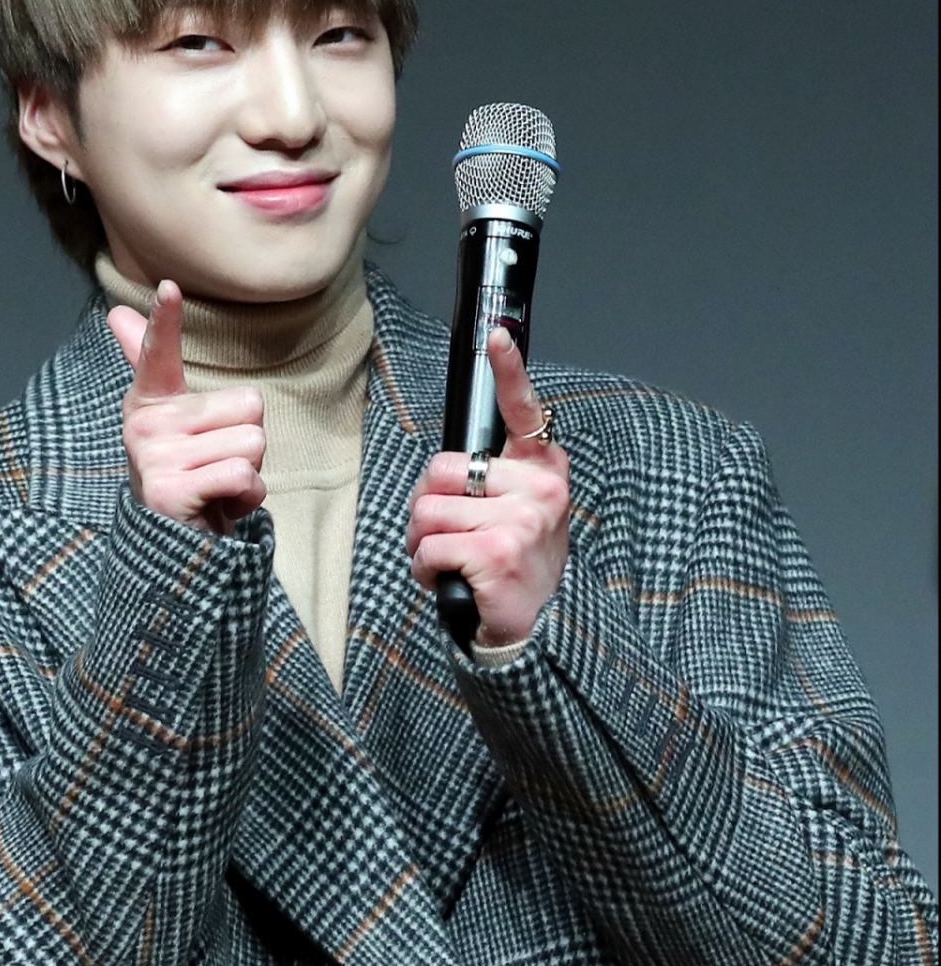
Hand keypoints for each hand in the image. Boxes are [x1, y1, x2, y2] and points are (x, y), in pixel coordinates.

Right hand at [106, 281, 266, 536]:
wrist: (176, 550)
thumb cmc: (188, 475)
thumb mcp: (177, 423)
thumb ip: (150, 365)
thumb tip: (116, 313)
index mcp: (149, 403)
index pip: (157, 353)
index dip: (164, 320)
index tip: (169, 287)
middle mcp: (145, 427)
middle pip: (249, 406)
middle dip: (249, 441)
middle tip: (217, 468)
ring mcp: (154, 460)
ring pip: (252, 441)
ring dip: (250, 471)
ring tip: (218, 488)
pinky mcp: (170, 493)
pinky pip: (243, 475)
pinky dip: (247, 497)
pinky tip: (221, 507)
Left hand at [406, 327, 569, 646]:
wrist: (532, 630)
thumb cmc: (513, 566)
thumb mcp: (517, 514)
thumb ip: (493, 480)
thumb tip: (448, 465)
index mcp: (543, 472)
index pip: (524, 411)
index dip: (509, 371)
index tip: (498, 335)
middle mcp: (539, 491)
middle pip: (440, 470)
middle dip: (428, 507)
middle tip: (450, 535)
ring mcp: (521, 521)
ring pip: (427, 511)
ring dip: (424, 543)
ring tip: (453, 562)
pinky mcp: (496, 552)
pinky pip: (429, 545)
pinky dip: (425, 568)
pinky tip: (451, 580)